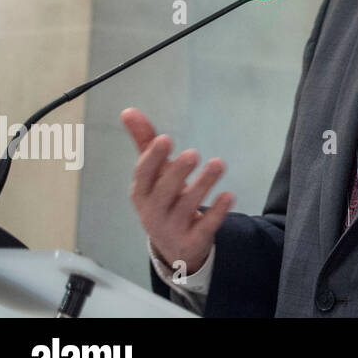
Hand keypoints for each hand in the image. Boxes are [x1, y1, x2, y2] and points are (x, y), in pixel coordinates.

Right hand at [121, 107, 233, 279]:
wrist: (173, 246)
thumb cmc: (163, 198)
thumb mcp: (153, 173)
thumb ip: (144, 142)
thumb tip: (128, 110)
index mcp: (142, 191)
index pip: (143, 174)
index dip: (152, 158)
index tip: (165, 139)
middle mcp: (154, 211)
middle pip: (163, 193)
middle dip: (176, 173)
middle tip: (192, 153)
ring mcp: (172, 228)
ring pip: (186, 207)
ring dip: (203, 185)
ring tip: (218, 163)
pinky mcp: (193, 241)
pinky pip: (204, 227)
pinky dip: (216, 213)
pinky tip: (229, 195)